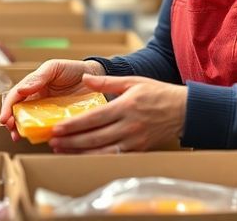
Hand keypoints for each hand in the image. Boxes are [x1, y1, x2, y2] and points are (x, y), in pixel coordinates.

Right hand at [0, 59, 104, 140]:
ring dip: (23, 131)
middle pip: (19, 114)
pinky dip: (41, 135)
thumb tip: (20, 90)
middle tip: (12, 131)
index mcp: (33, 87)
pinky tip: (39, 139)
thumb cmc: (72, 69)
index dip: (7, 108)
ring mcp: (48, 113)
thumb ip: (38, 77)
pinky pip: (49, 130)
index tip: (4, 119)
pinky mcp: (60, 121)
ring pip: (31, 124)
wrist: (95, 76)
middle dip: (12, 123)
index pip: (16, 97)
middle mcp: (37, 101)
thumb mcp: (54, 68)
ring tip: (19, 137)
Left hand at [48, 74, 186, 153]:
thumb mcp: (133, 81)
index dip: (74, 124)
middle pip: (94, 137)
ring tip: (62, 150)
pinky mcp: (138, 149)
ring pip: (102, 150)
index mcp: (126, 106)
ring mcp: (134, 140)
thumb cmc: (157, 93)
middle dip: (71, 141)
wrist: (184, 111)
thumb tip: (84, 78)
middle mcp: (129, 125)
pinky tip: (83, 156)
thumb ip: (107, 82)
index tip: (57, 128)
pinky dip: (96, 157)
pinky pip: (114, 156)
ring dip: (80, 152)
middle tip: (53, 141)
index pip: (94, 118)